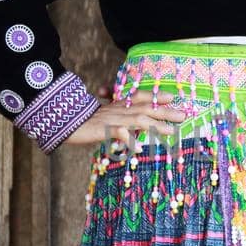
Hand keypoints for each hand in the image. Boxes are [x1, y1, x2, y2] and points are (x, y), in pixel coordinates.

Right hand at [63, 91, 189, 145]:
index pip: (139, 97)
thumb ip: (118, 119)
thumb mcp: (104, 117)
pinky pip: (118, 134)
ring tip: (170, 131)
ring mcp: (111, 120)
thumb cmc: (85, 122)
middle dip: (165, 112)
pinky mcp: (102, 131)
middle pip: (145, 108)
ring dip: (155, 125)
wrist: (63, 123)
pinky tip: (140, 148)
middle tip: (183, 115)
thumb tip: (132, 130)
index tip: (172, 96)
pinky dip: (129, 140)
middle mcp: (118, 110)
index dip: (155, 96)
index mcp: (119, 106)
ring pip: (137, 120)